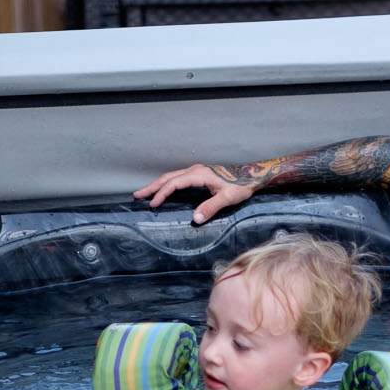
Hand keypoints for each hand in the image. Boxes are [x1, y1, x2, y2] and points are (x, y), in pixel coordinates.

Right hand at [135, 164, 254, 225]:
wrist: (251, 175)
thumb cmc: (241, 185)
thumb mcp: (227, 198)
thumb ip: (210, 207)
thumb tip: (195, 218)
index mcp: (198, 174)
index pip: (174, 184)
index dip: (162, 193)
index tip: (152, 204)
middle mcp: (195, 170)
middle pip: (168, 178)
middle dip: (152, 186)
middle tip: (137, 195)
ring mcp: (196, 171)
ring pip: (171, 176)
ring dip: (157, 184)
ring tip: (145, 192)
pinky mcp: (199, 174)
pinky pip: (177, 178)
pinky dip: (166, 184)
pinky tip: (163, 190)